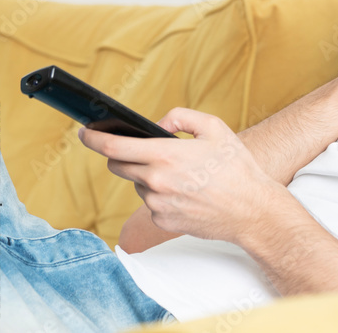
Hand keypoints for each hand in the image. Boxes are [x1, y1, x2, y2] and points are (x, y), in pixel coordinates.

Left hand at [78, 108, 280, 243]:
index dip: (93, 137)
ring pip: (137, 184)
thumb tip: (157, 124)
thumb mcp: (215, 128)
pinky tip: (187, 193)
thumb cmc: (236, 167)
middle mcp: (156, 181)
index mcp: (165, 155)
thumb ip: (181, 117)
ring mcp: (157, 204)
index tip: (85, 131)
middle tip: (141, 149)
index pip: (113, 146)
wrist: (252, 210)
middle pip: (118, 165)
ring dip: (148, 176)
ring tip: (182, 175)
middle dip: (122, 154)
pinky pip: (151, 203)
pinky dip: (162, 195)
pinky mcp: (162, 221)